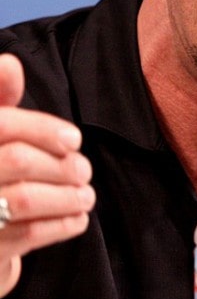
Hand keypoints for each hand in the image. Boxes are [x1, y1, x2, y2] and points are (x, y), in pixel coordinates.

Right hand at [0, 53, 94, 297]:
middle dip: (61, 164)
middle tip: (85, 170)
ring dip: (67, 196)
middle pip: (17, 161)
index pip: (4, 124)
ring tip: (87, 195)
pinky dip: (61, 225)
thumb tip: (12, 63)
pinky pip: (28, 235)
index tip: (74, 139)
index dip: (43, 129)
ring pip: (24, 199)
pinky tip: (78, 218)